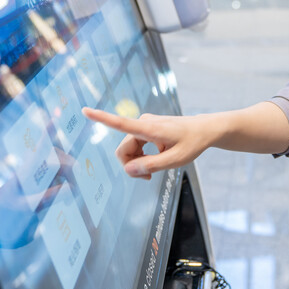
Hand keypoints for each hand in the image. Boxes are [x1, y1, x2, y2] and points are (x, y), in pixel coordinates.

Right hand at [82, 107, 213, 179]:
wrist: (203, 130)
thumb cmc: (192, 143)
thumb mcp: (176, 160)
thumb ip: (151, 166)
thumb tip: (127, 170)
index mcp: (149, 129)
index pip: (121, 123)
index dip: (101, 118)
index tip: (85, 110)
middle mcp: (143, 123)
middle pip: (123, 150)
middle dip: (132, 166)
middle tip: (149, 178)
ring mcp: (143, 124)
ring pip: (128, 150)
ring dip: (137, 163)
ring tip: (155, 170)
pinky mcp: (145, 128)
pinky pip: (134, 146)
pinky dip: (141, 157)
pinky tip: (155, 159)